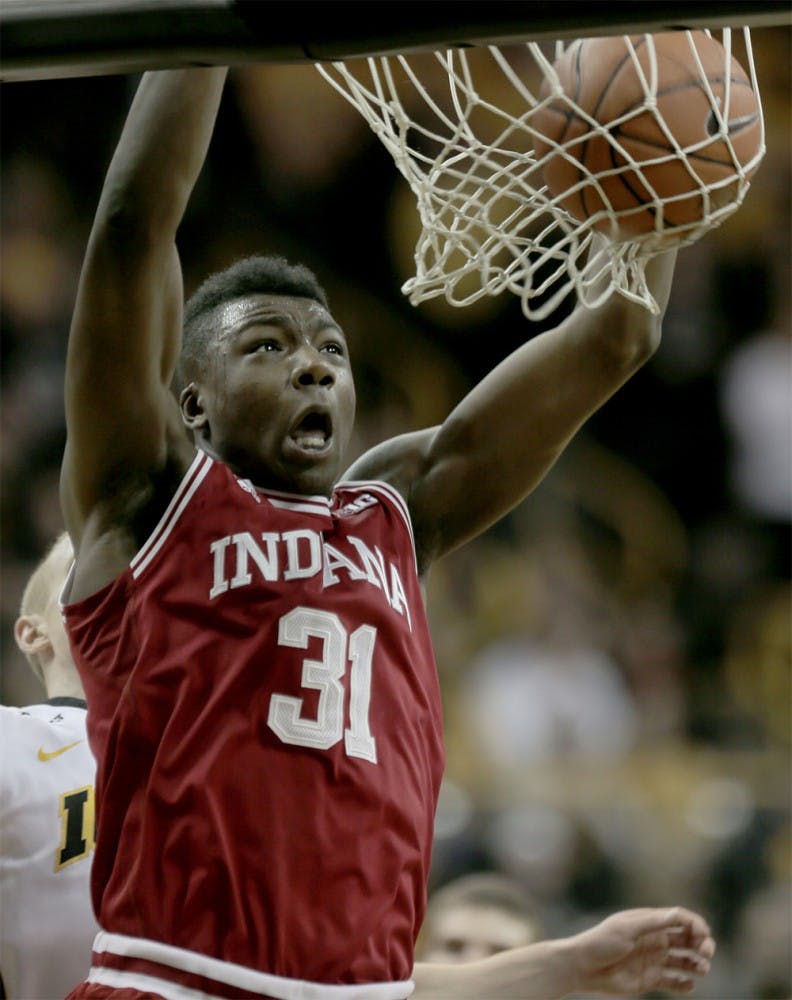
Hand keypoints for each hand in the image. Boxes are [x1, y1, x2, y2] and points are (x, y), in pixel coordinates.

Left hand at [568, 906, 715, 994]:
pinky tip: (688, 985)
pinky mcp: (651, 979)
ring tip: (702, 969)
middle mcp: (656, 939)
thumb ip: (653, 923)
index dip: (695, 924)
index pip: (680, 919)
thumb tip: (678, 914)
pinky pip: (674, 982)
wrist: (584, 967)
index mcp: (650, 922)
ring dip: (698, 964)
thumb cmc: (602, 942)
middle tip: (707, 952)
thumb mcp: (627, 928)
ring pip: (685, 961)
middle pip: (687, 939)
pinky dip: (685, 985)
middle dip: (702, 944)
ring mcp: (654, 959)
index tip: (704, 933)